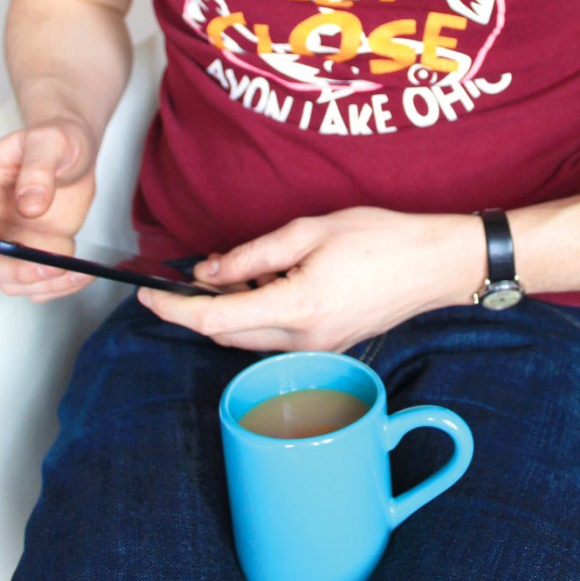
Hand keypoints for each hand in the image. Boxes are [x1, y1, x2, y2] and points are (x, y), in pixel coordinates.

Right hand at [0, 118, 96, 300]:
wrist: (77, 155)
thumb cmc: (55, 143)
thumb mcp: (49, 143)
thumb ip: (38, 170)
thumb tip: (29, 204)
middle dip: (12, 271)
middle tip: (47, 265)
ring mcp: (13, 243)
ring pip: (10, 282)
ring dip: (41, 284)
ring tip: (76, 269)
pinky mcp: (38, 254)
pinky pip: (39, 286)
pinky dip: (60, 288)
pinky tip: (81, 274)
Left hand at [137, 207, 485, 351]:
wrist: (433, 265)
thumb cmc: (382, 240)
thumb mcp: (309, 231)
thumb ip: (251, 254)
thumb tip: (210, 271)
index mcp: (297, 307)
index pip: (213, 318)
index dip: (172, 309)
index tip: (146, 295)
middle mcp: (304, 339)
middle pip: (226, 333)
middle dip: (201, 307)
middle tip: (203, 269)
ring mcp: (318, 349)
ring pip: (249, 338)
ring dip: (233, 309)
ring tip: (248, 268)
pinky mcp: (328, 347)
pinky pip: (275, 337)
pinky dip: (260, 313)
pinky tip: (272, 283)